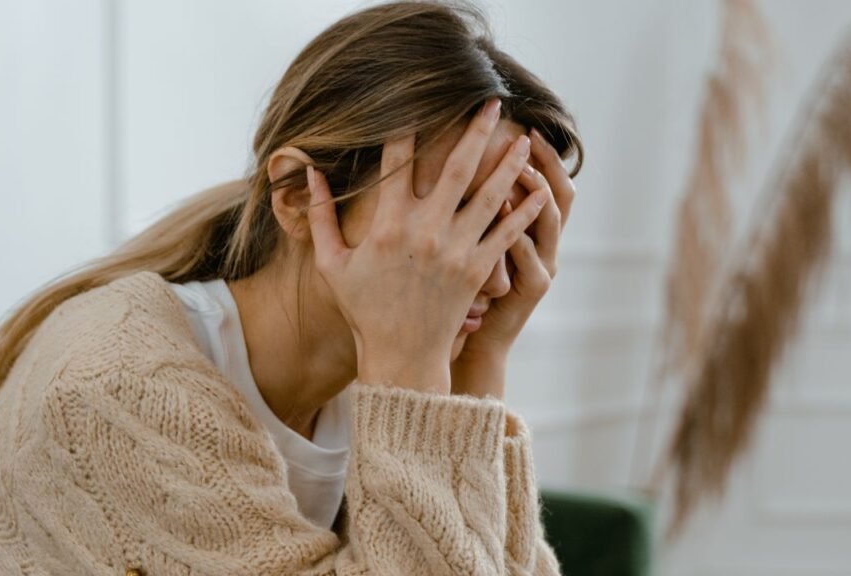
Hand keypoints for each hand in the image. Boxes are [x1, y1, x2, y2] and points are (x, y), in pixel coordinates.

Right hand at [305, 100, 550, 394]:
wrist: (401, 356)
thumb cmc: (364, 309)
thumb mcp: (331, 264)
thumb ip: (319, 217)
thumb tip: (311, 174)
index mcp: (388, 225)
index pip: (397, 162)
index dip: (407, 128)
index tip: (417, 101)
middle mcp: (425, 231)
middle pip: (457, 167)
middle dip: (476, 131)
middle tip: (492, 102)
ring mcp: (456, 250)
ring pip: (490, 195)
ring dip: (509, 163)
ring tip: (524, 138)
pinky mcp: (478, 270)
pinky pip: (507, 233)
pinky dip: (525, 211)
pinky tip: (539, 190)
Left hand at [451, 128, 575, 399]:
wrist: (472, 341)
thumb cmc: (464, 291)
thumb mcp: (474, 245)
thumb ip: (473, 209)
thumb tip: (455, 162)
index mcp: (531, 230)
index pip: (546, 182)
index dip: (543, 155)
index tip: (524, 126)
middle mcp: (545, 244)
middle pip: (560, 194)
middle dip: (546, 163)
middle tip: (528, 137)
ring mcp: (543, 266)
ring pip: (549, 222)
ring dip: (535, 193)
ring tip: (519, 169)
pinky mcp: (532, 289)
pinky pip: (530, 258)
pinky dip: (520, 235)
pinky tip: (505, 214)